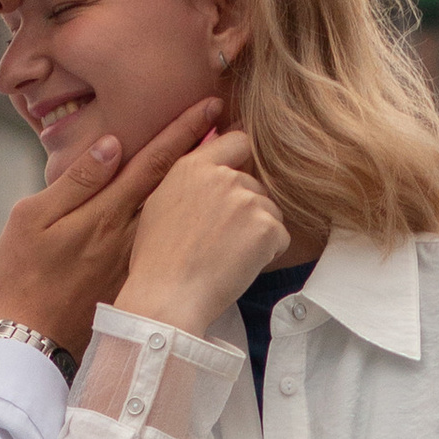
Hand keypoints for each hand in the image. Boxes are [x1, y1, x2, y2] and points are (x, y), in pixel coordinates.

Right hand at [0, 98, 223, 361]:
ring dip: (211, 194)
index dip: (182, 132)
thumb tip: (113, 143)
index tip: (209, 108)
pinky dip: (197, 229)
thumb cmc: (22, 277)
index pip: (153, 163)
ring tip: (236, 169)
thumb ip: (77, 181)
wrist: (31, 343)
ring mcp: (139, 262)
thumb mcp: (34, 219)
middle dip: (211, 158)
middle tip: (240, 131)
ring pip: (182, 220)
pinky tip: (212, 219)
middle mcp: (131, 236)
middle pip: (179, 189)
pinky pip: (175, 249)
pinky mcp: (138, 284)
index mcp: (106, 213)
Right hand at [118, 130, 290, 337]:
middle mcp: (222, 176)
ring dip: (259, 232)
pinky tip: (240, 267)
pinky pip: (281, 237)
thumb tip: (213, 171)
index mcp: (193, 166)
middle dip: (249, 209)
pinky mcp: (266, 227)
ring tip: (228, 256)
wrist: (167, 296)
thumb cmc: (158, 259)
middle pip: (256, 185)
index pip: (238, 141)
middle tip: (224, 241)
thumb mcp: (161, 203)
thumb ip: (191, 181)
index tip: (244, 179)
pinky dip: (269, 254)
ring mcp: (246, 200)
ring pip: (270, 211)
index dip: (245, 160)